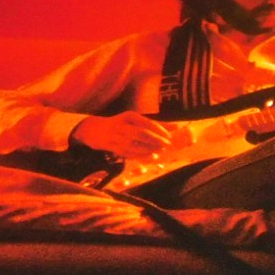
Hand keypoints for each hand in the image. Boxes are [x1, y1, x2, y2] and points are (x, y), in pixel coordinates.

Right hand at [70, 112, 184, 158]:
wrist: (96, 130)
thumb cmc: (123, 124)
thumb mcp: (137, 120)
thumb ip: (157, 124)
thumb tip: (177, 127)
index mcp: (129, 117)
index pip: (147, 123)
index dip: (159, 131)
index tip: (169, 137)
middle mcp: (122, 126)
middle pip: (141, 134)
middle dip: (156, 140)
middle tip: (167, 145)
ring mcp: (117, 138)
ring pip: (136, 145)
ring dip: (150, 149)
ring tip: (161, 150)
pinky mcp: (114, 149)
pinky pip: (130, 154)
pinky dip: (143, 156)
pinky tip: (152, 157)